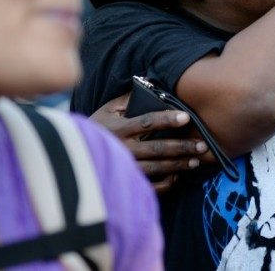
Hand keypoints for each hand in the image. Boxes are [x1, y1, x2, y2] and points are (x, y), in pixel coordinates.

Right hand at [90, 93, 213, 193]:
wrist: (72, 155)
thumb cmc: (96, 127)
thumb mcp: (107, 110)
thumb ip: (127, 99)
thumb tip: (149, 87)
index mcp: (117, 129)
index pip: (147, 123)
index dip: (167, 120)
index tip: (186, 117)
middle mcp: (121, 150)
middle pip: (156, 148)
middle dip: (182, 146)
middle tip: (202, 145)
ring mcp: (123, 169)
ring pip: (155, 168)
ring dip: (178, 165)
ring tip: (196, 161)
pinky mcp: (124, 183)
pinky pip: (147, 187)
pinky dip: (164, 184)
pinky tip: (177, 178)